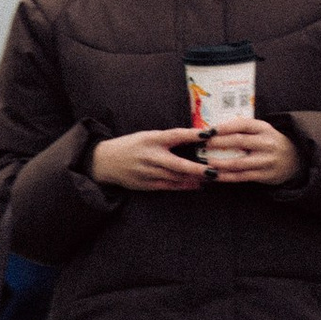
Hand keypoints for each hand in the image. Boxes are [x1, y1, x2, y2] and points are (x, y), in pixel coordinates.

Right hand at [90, 124, 210, 193]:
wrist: (105, 162)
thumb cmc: (131, 146)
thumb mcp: (147, 136)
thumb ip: (167, 138)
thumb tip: (194, 138)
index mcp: (151, 139)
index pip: (175, 135)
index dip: (192, 134)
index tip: (209, 133)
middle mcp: (150, 156)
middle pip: (178, 164)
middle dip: (198, 168)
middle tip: (214, 169)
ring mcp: (148, 173)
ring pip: (176, 177)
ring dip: (195, 178)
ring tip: (212, 177)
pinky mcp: (147, 184)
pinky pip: (169, 186)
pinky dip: (184, 185)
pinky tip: (197, 185)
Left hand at [201, 116, 300, 187]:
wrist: (294, 160)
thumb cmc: (270, 142)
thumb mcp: (263, 131)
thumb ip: (244, 129)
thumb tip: (215, 130)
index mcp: (265, 128)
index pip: (243, 124)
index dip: (225, 127)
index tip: (210, 129)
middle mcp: (266, 143)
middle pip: (239, 141)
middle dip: (219, 143)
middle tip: (204, 144)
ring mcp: (266, 160)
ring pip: (239, 162)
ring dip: (220, 163)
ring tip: (207, 162)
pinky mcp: (264, 175)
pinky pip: (241, 176)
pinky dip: (226, 177)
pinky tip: (215, 176)